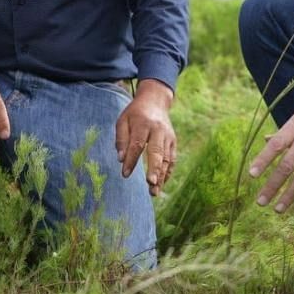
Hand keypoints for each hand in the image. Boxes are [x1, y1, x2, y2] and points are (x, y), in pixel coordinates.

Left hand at [114, 80, 177, 196]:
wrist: (155, 101)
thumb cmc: (135, 114)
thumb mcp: (123, 121)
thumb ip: (121, 140)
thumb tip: (120, 160)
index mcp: (144, 124)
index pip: (138, 144)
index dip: (131, 160)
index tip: (124, 174)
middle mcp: (159, 130)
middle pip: (157, 152)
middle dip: (154, 169)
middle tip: (150, 184)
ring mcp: (168, 136)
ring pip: (166, 158)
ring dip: (161, 176)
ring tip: (154, 192)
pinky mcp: (173, 142)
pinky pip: (171, 159)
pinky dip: (167, 173)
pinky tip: (161, 184)